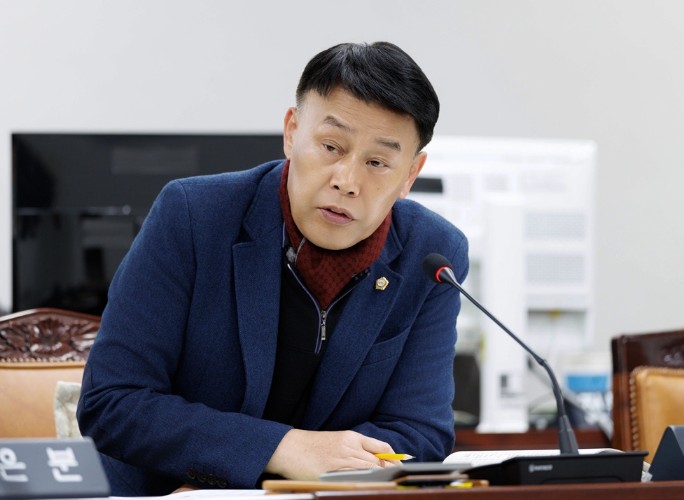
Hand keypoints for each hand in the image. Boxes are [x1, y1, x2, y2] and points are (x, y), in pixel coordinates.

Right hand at [265, 429, 395, 479]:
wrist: (288, 447)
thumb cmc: (311, 447)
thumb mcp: (336, 442)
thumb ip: (354, 450)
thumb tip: (375, 463)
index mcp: (351, 437)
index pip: (381, 448)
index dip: (394, 459)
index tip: (401, 467)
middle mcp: (349, 446)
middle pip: (378, 461)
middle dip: (389, 473)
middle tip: (395, 482)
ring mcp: (341, 459)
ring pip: (368, 470)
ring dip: (378, 479)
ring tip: (385, 485)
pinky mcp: (332, 471)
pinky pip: (354, 478)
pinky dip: (364, 482)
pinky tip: (368, 486)